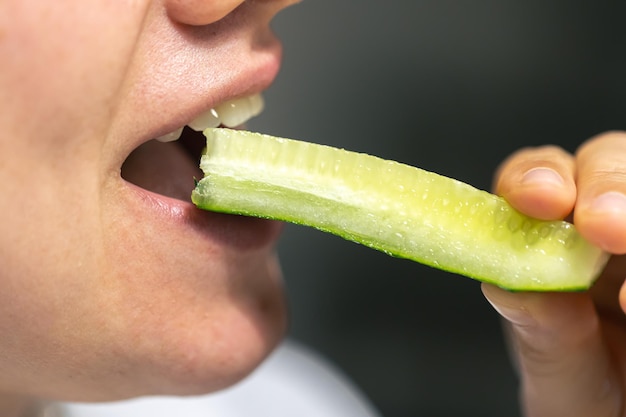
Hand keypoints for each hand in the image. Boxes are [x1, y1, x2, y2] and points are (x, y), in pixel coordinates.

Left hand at [482, 132, 625, 416]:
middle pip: (606, 162)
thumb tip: (507, 285)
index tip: (538, 198)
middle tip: (605, 227)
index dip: (534, 176)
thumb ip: (538, 328)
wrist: (622, 416)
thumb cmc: (585, 392)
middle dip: (608, 186)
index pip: (535, 179)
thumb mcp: (559, 371)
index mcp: (548, 238)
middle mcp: (602, 225)